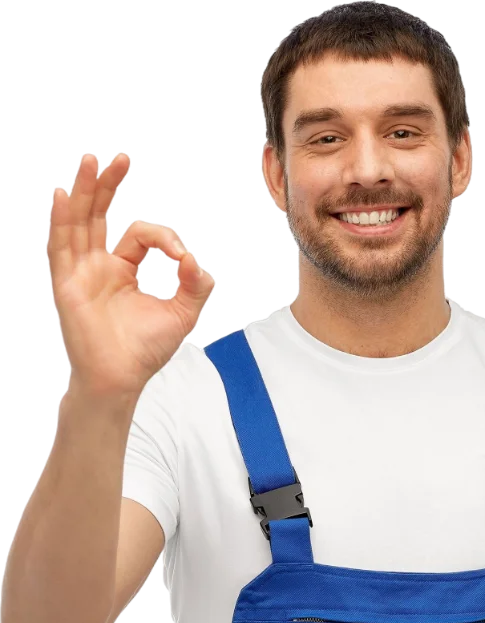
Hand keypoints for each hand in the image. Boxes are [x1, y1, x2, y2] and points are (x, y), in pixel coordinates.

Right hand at [47, 151, 215, 398]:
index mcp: (122, 269)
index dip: (164, 237)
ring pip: (80, 223)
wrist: (121, 379)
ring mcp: (80, 273)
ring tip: (89, 159)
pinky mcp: (67, 285)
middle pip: (99, 215)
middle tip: (120, 156)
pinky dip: (61, 221)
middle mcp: (98, 265)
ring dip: (84, 191)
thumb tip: (198, 261)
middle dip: (108, 185)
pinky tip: (61, 196)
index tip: (181, 255)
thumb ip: (194, 286)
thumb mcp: (181, 314)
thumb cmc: (144, 351)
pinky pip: (61, 247)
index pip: (139, 234)